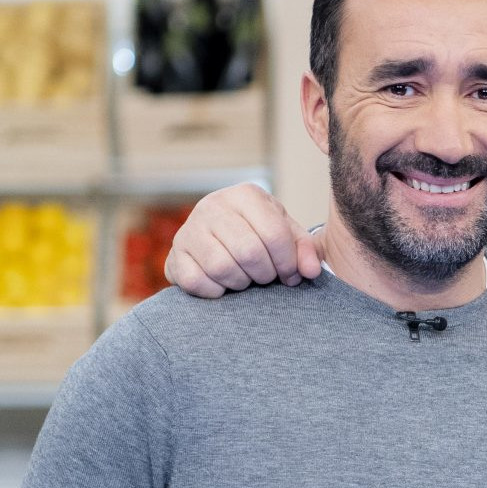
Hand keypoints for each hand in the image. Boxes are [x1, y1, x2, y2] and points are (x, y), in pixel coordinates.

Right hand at [165, 182, 319, 296]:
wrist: (217, 241)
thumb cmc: (258, 237)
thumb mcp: (286, 235)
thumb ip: (304, 251)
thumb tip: (311, 272)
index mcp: (246, 196)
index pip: (274, 234)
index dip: (288, 263)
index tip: (290, 275)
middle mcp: (213, 205)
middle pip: (248, 252)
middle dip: (265, 274)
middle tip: (266, 278)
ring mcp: (189, 229)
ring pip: (222, 267)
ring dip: (241, 283)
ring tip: (245, 279)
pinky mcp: (175, 255)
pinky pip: (197, 281)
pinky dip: (216, 292)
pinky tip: (223, 285)